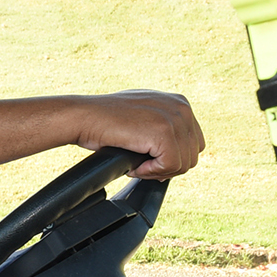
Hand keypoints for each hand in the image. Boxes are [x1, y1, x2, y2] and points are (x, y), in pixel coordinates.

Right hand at [75, 90, 205, 179]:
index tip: (148, 161)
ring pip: (184, 164)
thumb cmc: (105, 120)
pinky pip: (171, 166)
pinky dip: (151, 173)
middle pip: (192, 155)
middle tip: (142, 167)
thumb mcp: (142, 115)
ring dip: (158, 172)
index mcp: (179, 103)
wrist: (83, 116)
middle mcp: (181, 107)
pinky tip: (134, 166)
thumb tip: (177, 152)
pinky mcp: (164, 133)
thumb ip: (163, 125)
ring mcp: (174, 119)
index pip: (193, 143)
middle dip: (167, 168)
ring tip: (136, 166)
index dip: (172, 159)